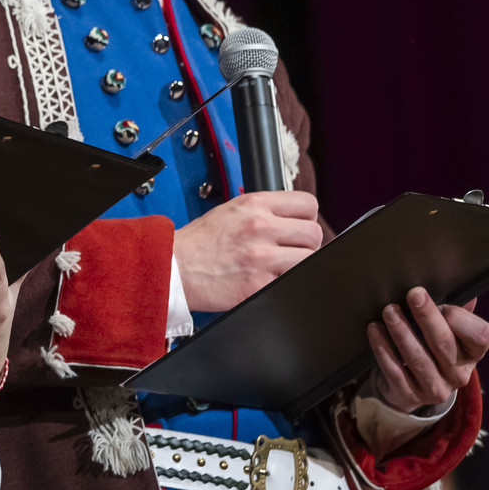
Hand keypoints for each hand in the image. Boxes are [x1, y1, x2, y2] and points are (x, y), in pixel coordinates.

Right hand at [173, 190, 321, 311]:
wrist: (174, 267)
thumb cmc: (199, 243)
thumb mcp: (231, 211)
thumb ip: (264, 211)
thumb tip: (294, 220)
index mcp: (254, 204)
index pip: (307, 204)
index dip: (306, 217)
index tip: (298, 227)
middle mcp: (260, 226)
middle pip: (314, 233)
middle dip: (305, 244)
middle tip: (289, 251)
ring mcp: (262, 256)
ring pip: (309, 259)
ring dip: (298, 265)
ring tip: (279, 267)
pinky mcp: (260, 285)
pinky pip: (292, 282)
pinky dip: (283, 283)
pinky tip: (268, 281)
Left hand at [366, 290, 488, 412]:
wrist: (409, 387)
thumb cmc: (431, 348)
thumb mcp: (449, 332)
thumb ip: (458, 313)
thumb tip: (469, 293)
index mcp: (473, 354)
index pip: (480, 336)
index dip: (460, 318)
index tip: (442, 302)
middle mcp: (458, 374)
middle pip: (443, 343)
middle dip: (427, 317)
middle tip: (413, 294)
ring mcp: (435, 388)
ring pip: (417, 358)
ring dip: (401, 331)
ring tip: (389, 311)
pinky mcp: (409, 396)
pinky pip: (394, 370)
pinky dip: (383, 348)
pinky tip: (374, 330)